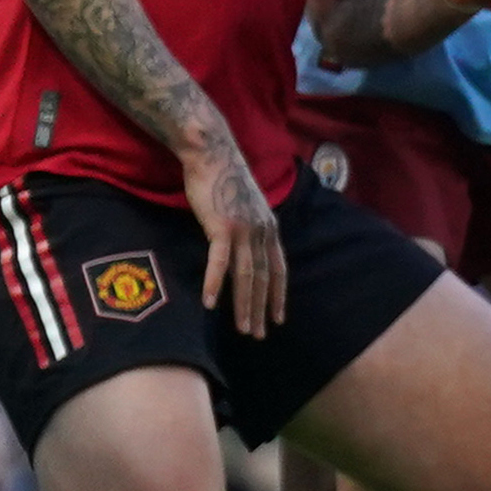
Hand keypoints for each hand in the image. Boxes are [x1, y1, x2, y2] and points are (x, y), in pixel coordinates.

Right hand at [174, 108, 285, 337]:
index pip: (279, 269)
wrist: (212, 155)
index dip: (279, 295)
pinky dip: (216, 284)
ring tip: (243, 329)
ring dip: (244, 305)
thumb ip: (249, 229)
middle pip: (263, 278)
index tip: (279, 318)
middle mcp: (262, 231)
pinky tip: (211, 304)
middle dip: (261, 309)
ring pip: (247, 276)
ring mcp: (243, 230)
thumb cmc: (224, 181)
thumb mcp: (245, 207)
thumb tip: (245, 249)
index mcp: (269, 228)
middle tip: (258, 335)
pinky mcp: (221, 227)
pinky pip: (219, 261)